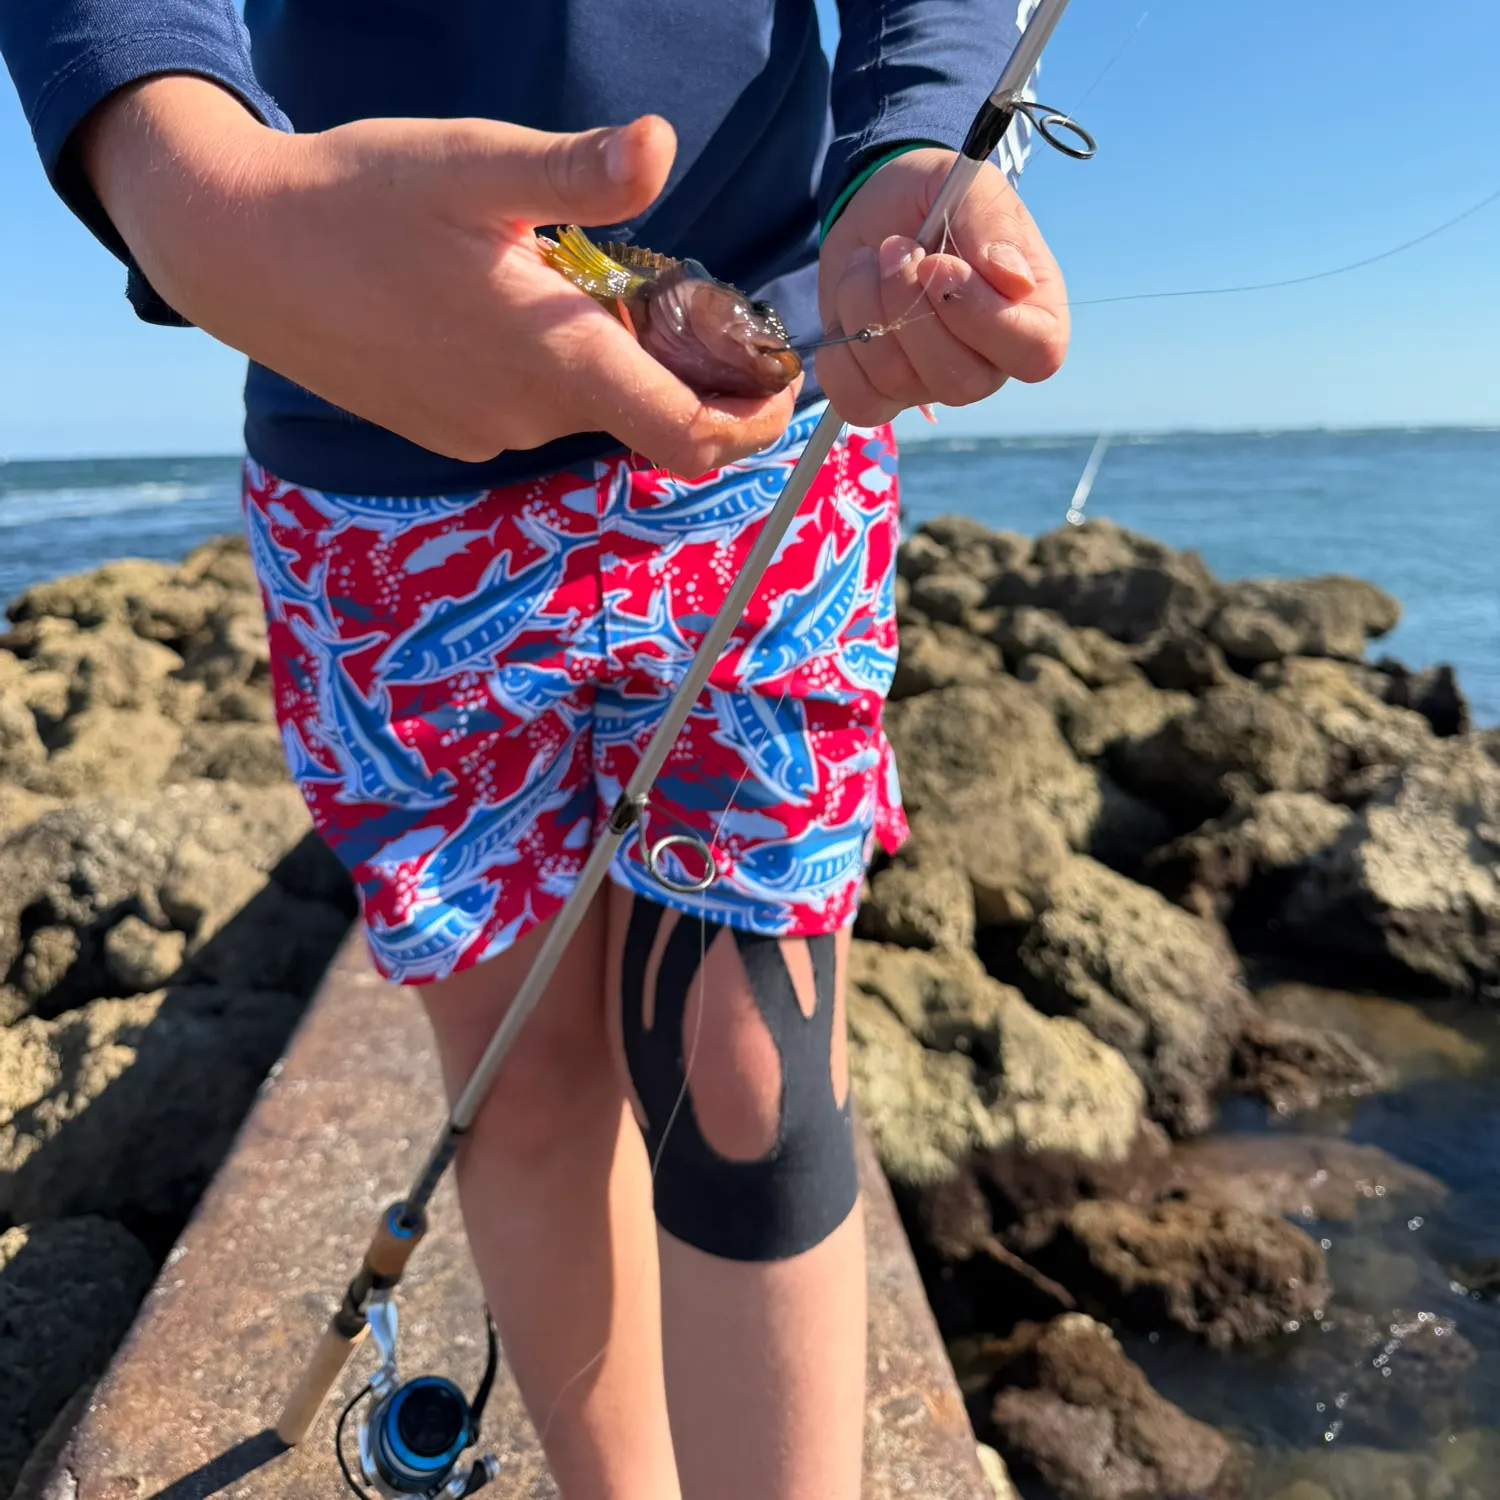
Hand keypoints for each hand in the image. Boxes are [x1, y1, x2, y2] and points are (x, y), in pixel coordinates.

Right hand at [80, 79, 798, 473]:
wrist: (240, 254)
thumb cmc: (357, 198)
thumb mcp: (472, 165)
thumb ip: (576, 172)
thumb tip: (660, 146)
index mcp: (557, 360)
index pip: (691, 436)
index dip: (752, 421)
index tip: (778, 382)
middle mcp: (529, 416)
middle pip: (648, 418)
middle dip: (687, 371)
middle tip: (687, 301)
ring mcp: (485, 432)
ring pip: (586, 408)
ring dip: (611, 361)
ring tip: (582, 281)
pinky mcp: (448, 433)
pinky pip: (531, 409)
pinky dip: (552, 370)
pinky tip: (513, 304)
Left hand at [815, 148, 1067, 425]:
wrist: (878, 209)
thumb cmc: (936, 198)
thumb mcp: (968, 187)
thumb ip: (995, 226)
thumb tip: (1015, 280)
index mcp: (1032, 318)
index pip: (1035, 353)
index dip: (981, 316)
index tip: (938, 265)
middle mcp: (988, 364)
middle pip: (958, 379)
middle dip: (909, 307)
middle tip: (894, 248)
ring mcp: (932, 385)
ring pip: (897, 380)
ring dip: (866, 310)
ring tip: (868, 262)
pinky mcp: (880, 393)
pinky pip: (856, 401)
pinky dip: (837, 352)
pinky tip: (848, 308)